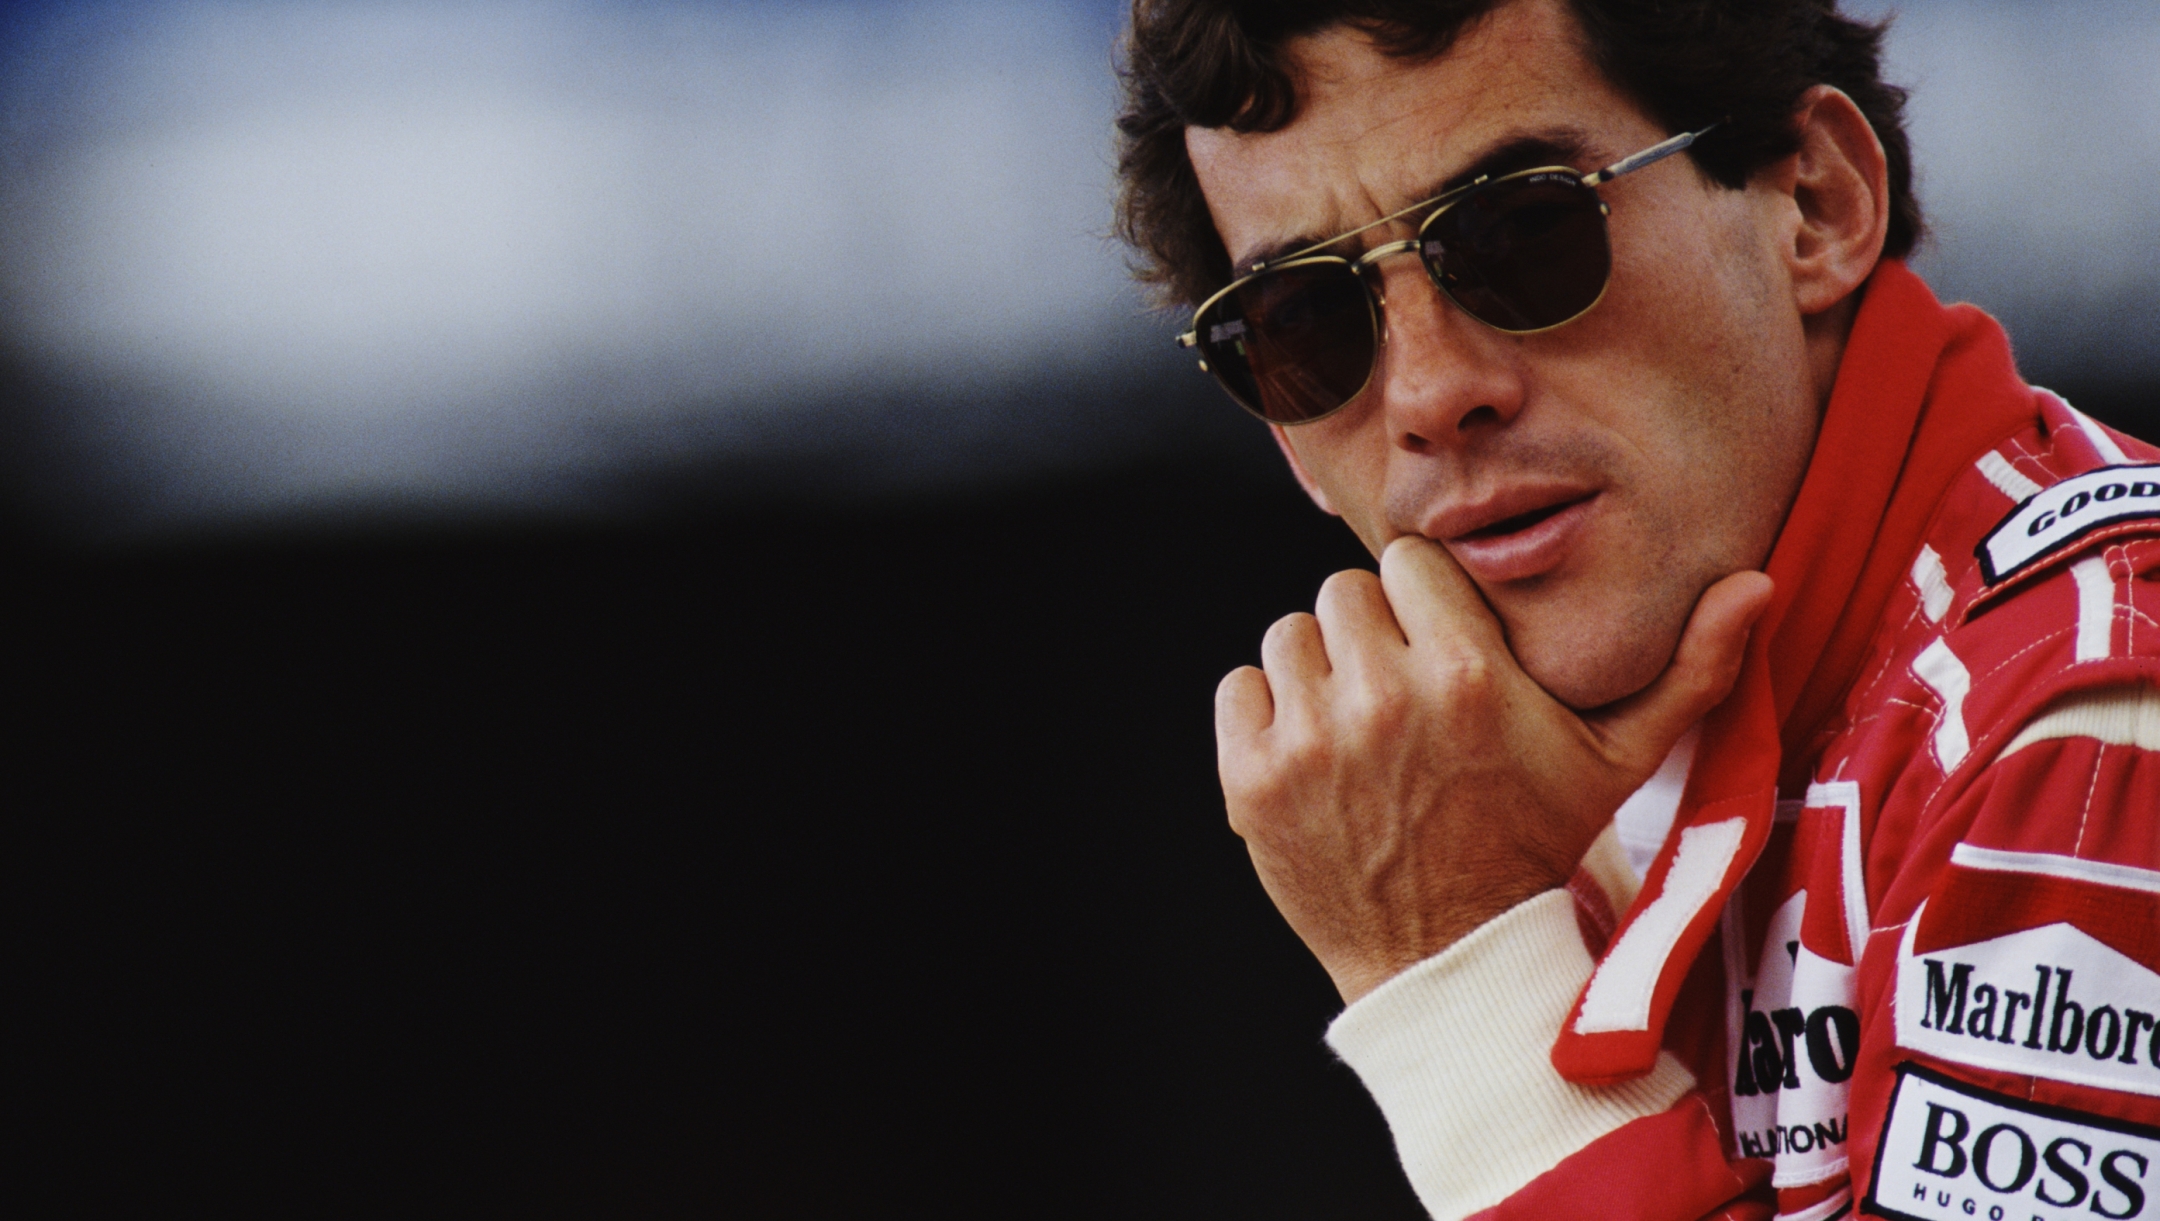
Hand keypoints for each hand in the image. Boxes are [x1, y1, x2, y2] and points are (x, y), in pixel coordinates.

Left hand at [1215, 536, 1772, 1004]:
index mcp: (1468, 675)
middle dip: (1373, 633)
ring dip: (1319, 670)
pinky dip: (1266, 713)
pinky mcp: (1254, 782)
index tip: (1441, 642)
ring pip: (1289, 636)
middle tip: (1400, 687)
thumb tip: (1755, 586)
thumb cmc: (1536, 848)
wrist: (1454, 958)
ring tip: (1360, 722)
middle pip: (1345, 593)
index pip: (1410, 562)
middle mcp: (1384, 699)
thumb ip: (1688, 669)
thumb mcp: (1620, 762)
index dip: (1426, 600)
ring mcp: (1310, 742)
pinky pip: (1240, 689)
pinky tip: (1314, 752)